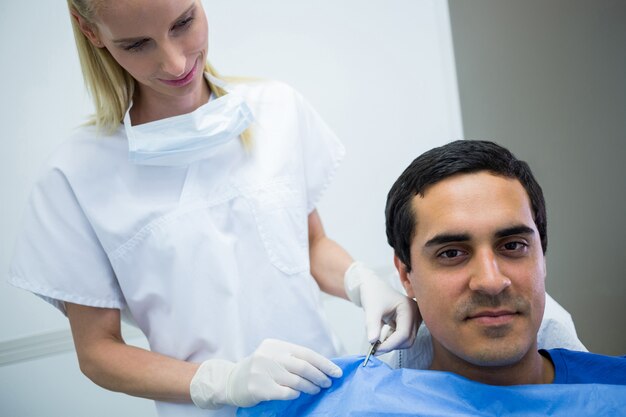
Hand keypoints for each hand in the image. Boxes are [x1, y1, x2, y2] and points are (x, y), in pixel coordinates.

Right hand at [190, 339, 341, 408]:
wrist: (230, 381)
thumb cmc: (259, 369)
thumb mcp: (273, 356)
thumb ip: (293, 358)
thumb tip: (322, 366)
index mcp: (275, 345)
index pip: (306, 353)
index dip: (324, 363)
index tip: (336, 372)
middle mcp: (269, 355)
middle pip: (303, 366)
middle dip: (319, 376)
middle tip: (328, 383)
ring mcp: (262, 371)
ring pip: (295, 381)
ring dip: (310, 387)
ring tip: (316, 390)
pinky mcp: (258, 388)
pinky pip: (284, 392)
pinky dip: (295, 394)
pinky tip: (298, 395)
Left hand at [344, 261, 419, 352]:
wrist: (373, 287)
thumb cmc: (373, 294)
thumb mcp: (371, 308)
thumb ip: (372, 325)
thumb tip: (372, 341)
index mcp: (409, 307)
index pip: (403, 333)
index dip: (390, 344)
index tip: (375, 350)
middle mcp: (415, 313)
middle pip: (408, 339)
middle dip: (392, 345)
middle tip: (375, 347)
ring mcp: (414, 318)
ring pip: (407, 340)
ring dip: (392, 343)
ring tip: (378, 338)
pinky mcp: (410, 322)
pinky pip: (404, 337)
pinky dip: (393, 340)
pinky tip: (383, 335)